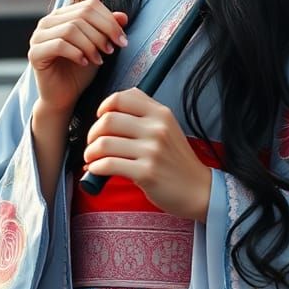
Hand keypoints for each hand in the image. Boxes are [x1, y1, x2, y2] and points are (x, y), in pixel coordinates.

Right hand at [27, 0, 128, 114]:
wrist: (63, 97)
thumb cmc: (80, 71)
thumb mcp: (98, 48)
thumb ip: (107, 30)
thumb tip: (123, 16)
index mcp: (62, 15)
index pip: (90, 5)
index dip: (109, 21)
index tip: (123, 40)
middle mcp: (48, 22)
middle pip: (82, 15)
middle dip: (102, 32)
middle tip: (112, 50)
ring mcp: (38, 36)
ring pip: (71, 29)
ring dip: (91, 44)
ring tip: (99, 60)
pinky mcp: (34, 53)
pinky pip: (59, 45)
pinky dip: (77, 53)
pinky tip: (85, 63)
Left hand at [83, 88, 211, 222]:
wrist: (198, 190)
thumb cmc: (176, 159)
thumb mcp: (167, 126)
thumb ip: (143, 111)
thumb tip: (110, 106)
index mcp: (160, 113)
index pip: (121, 98)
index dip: (103, 107)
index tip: (100, 117)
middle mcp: (156, 128)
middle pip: (108, 120)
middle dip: (92, 133)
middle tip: (92, 143)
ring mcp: (152, 151)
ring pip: (104, 143)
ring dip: (90, 152)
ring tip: (91, 158)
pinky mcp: (146, 173)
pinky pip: (109, 165)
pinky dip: (96, 167)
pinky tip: (96, 170)